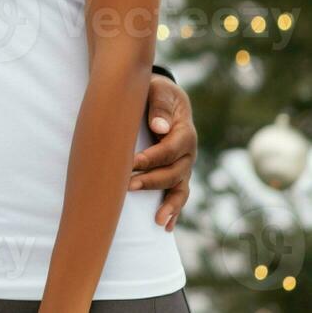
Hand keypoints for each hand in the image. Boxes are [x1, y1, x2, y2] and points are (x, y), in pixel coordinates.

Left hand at [129, 73, 195, 230]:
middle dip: (152, 181)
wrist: (165, 95)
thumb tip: (159, 128)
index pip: (169, 149)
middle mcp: (189, 152)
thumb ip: (158, 106)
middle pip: (174, 172)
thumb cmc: (156, 91)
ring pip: (179, 188)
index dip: (152, 157)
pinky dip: (175, 210)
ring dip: (168, 204)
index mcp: (184, 131)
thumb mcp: (158, 90)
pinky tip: (166, 226)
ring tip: (157, 221)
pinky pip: (179, 193)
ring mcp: (185, 164)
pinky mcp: (178, 171)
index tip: (133, 162)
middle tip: (128, 186)